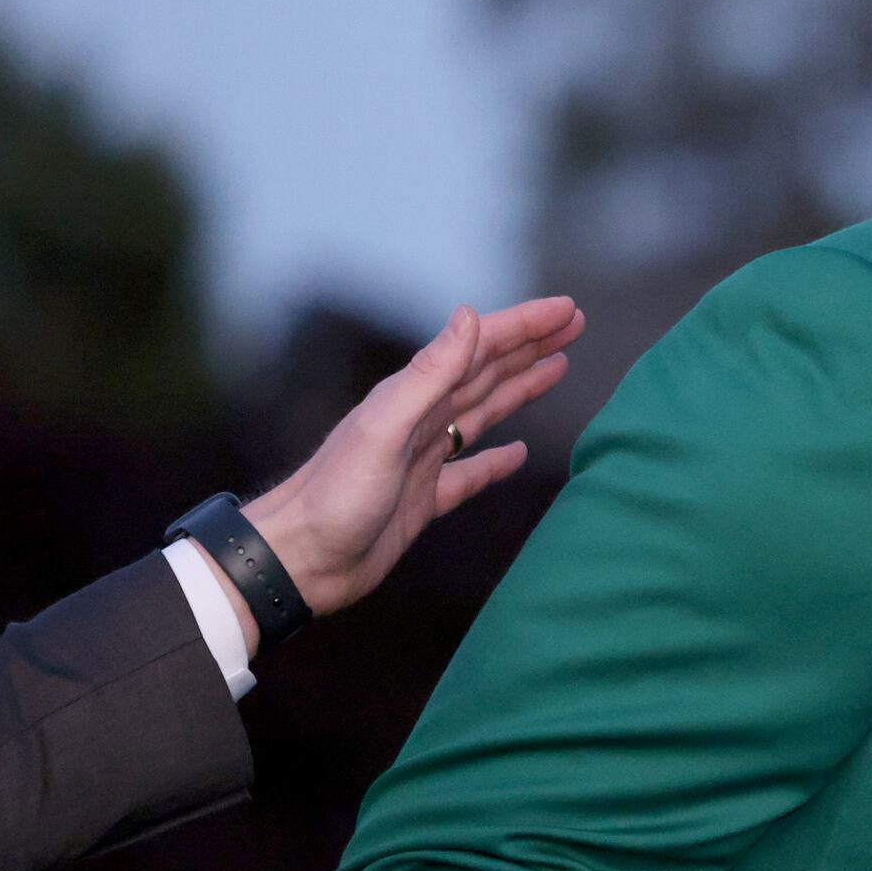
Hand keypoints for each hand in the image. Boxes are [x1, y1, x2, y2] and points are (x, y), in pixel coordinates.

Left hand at [233, 297, 584, 626]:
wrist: (299, 560)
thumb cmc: (334, 497)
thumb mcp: (384, 429)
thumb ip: (428, 375)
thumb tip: (468, 315)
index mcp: (412, 397)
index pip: (480, 349)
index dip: (525, 326)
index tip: (567, 309)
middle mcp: (421, 421)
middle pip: (487, 372)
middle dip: (529, 345)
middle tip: (573, 323)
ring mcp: (424, 459)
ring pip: (483, 413)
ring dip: (519, 388)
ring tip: (556, 368)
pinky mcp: (425, 499)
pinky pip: (471, 472)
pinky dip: (496, 461)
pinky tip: (518, 453)